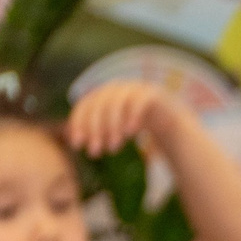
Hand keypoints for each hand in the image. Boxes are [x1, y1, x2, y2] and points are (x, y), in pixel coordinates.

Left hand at [64, 81, 179, 156]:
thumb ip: (96, 130)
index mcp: (103, 93)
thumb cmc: (137, 126)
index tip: (77, 146)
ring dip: (111, 128)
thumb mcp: (113, 128)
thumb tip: (69, 140)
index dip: (78, 124)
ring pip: (116, 104)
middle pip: (98, 105)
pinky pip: (138, 103)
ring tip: (113, 148)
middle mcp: (117, 87)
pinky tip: (130, 135)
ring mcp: (135, 88)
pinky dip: (131, 117)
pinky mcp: (153, 94)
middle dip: (94, 130)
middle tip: (94, 152)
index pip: (85, 106)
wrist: (170, 120)